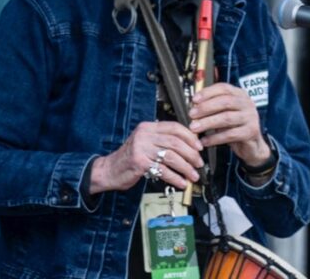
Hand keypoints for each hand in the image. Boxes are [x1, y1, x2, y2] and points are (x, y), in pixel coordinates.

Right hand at [88, 120, 203, 193]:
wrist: (110, 169)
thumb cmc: (131, 157)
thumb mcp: (145, 143)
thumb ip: (162, 141)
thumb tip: (188, 146)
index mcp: (148, 127)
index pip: (174, 127)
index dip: (189, 137)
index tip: (199, 147)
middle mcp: (144, 134)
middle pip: (175, 142)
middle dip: (191, 154)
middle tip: (199, 164)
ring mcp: (141, 147)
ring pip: (171, 156)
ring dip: (186, 168)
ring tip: (193, 176)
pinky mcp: (140, 162)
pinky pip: (163, 170)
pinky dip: (175, 178)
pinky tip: (181, 182)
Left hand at [189, 83, 269, 167]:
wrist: (252, 146)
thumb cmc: (234, 126)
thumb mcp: (224, 113)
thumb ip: (212, 107)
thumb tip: (193, 105)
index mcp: (240, 94)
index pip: (223, 88)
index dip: (207, 92)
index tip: (194, 100)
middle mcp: (247, 103)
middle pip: (225, 102)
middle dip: (205, 108)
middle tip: (192, 114)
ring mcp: (251, 118)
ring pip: (226, 118)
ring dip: (207, 123)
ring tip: (194, 127)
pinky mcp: (251, 132)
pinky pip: (230, 134)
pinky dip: (215, 138)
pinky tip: (205, 141)